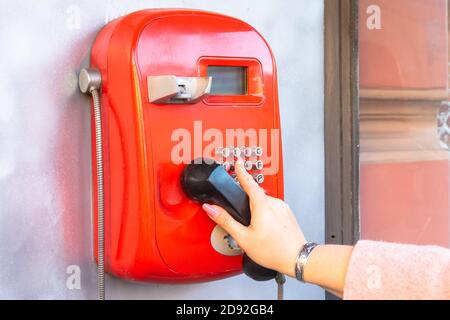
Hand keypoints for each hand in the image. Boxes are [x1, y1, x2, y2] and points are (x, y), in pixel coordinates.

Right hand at [202, 158, 306, 276]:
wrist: (296, 258)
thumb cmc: (273, 251)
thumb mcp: (243, 238)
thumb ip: (226, 221)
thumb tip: (211, 209)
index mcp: (262, 205)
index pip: (248, 182)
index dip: (241, 171)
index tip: (237, 162)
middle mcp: (274, 203)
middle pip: (255, 195)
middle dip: (247, 203)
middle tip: (244, 219)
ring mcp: (283, 208)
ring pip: (265, 203)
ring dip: (258, 211)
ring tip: (257, 230)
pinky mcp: (288, 213)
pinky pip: (273, 209)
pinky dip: (267, 216)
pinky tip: (267, 230)